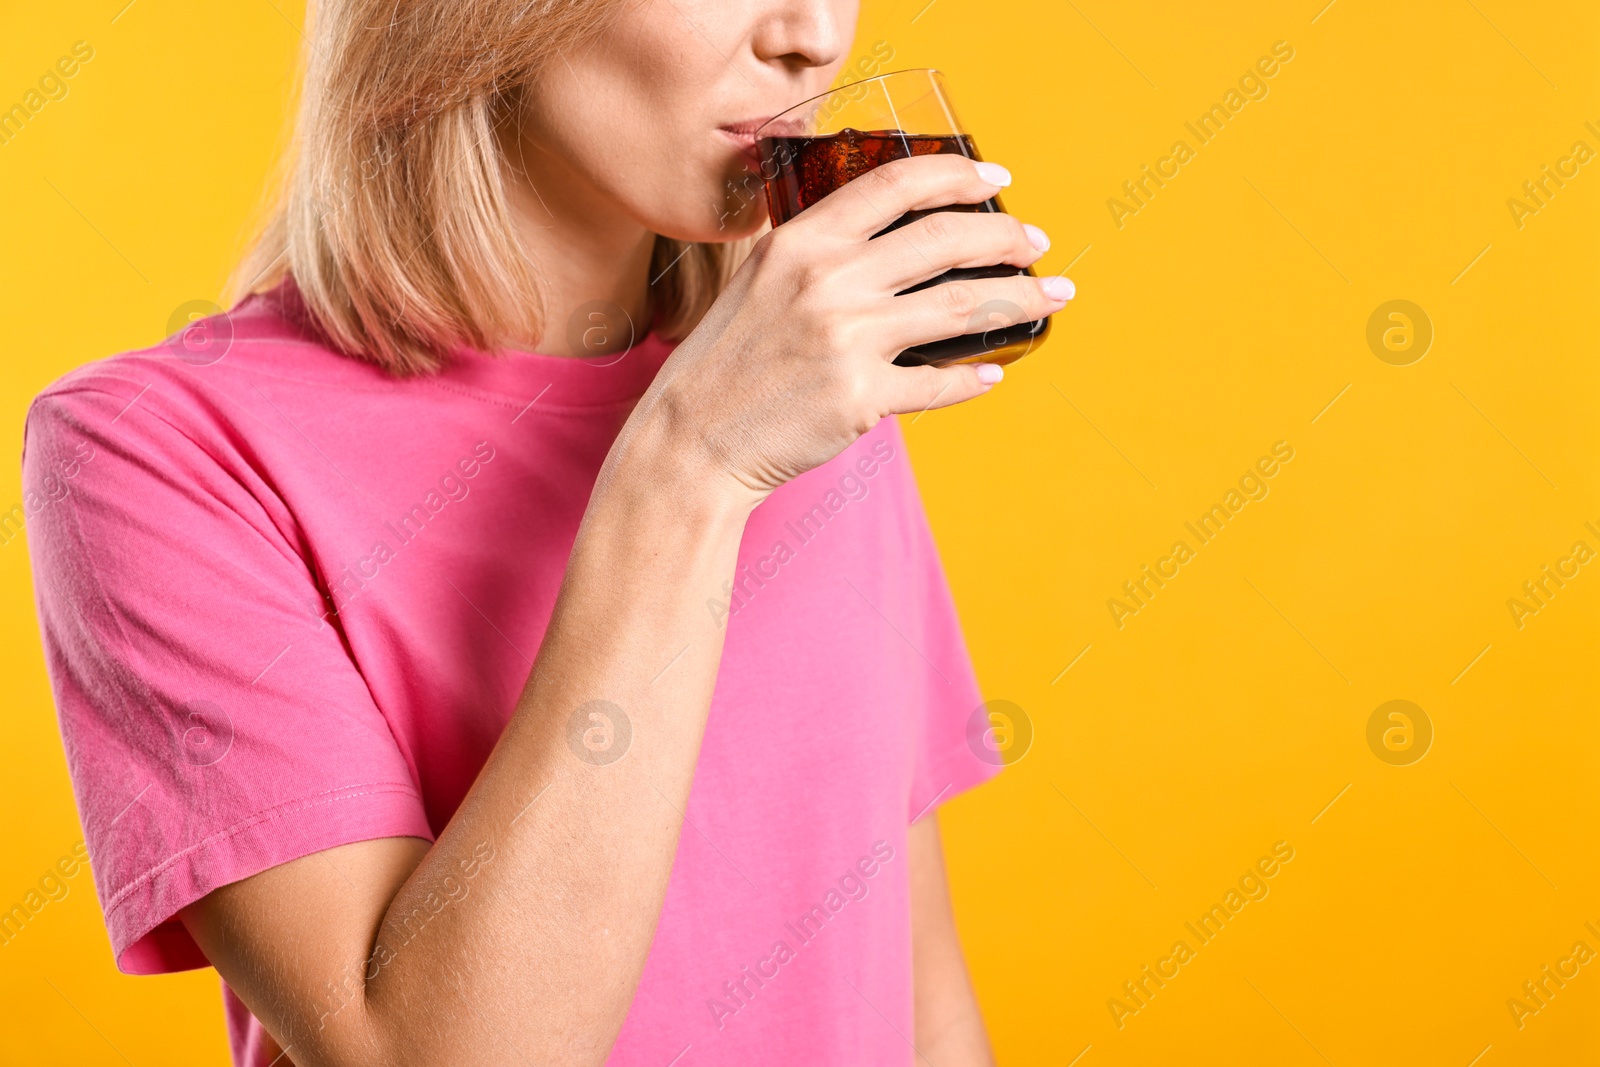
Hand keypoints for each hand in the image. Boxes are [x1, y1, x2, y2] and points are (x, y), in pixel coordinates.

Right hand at [638, 154, 1070, 499]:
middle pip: (945, 241)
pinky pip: (938, 384)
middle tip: (1037, 241)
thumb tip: (890, 241)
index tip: (996, 179)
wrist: (691, 441)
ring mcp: (846, 341)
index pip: (895, 185)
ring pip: (961, 307)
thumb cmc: (726, 363)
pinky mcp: (859, 399)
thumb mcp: (758, 283)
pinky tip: (995, 371)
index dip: (956, 174)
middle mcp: (828, 282)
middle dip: (1007, 236)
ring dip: (1020, 299)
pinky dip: (974, 378)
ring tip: (1052, 297)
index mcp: (802, 243)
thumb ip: (816, 254)